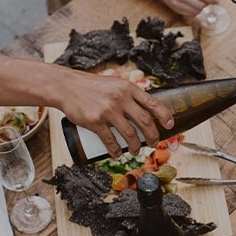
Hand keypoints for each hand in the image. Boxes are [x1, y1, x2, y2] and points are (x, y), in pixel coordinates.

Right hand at [57, 70, 173, 157]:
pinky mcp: (94, 121)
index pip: (152, 103)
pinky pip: (109, 140)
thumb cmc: (90, 85)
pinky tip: (118, 154)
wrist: (65, 86)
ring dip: (136, 146)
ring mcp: (107, 110)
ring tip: (136, 151)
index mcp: (128, 88)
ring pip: (130, 134)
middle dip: (153, 135)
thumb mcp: (114, 82)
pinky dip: (116, 150)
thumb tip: (144, 104)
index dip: (164, 115)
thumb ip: (128, 92)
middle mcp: (120, 98)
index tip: (170, 125)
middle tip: (154, 143)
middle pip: (145, 121)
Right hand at [152, 0, 216, 16]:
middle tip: (208, 1)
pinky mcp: (175, 9)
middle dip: (206, 4)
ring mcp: (176, 4)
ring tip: (200, 2)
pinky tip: (193, 5)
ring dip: (200, 9)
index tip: (216, 1)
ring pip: (195, 12)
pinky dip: (194, 11)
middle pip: (200, 6)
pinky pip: (189, 14)